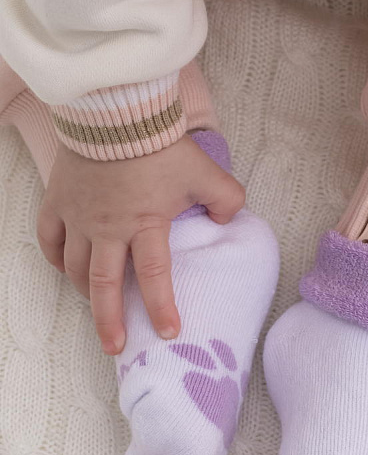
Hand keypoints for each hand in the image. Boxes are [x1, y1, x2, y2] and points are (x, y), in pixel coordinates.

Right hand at [37, 135, 244, 354]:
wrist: (115, 108)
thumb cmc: (159, 142)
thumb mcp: (204, 171)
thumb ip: (226, 199)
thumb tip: (231, 221)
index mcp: (145, 224)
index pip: (155, 276)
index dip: (162, 307)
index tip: (169, 333)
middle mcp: (108, 229)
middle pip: (105, 285)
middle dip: (110, 321)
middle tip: (115, 347)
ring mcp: (78, 217)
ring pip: (76, 268)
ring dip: (86, 293)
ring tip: (96, 309)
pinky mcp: (58, 202)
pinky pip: (50, 240)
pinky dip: (56, 259)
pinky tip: (65, 270)